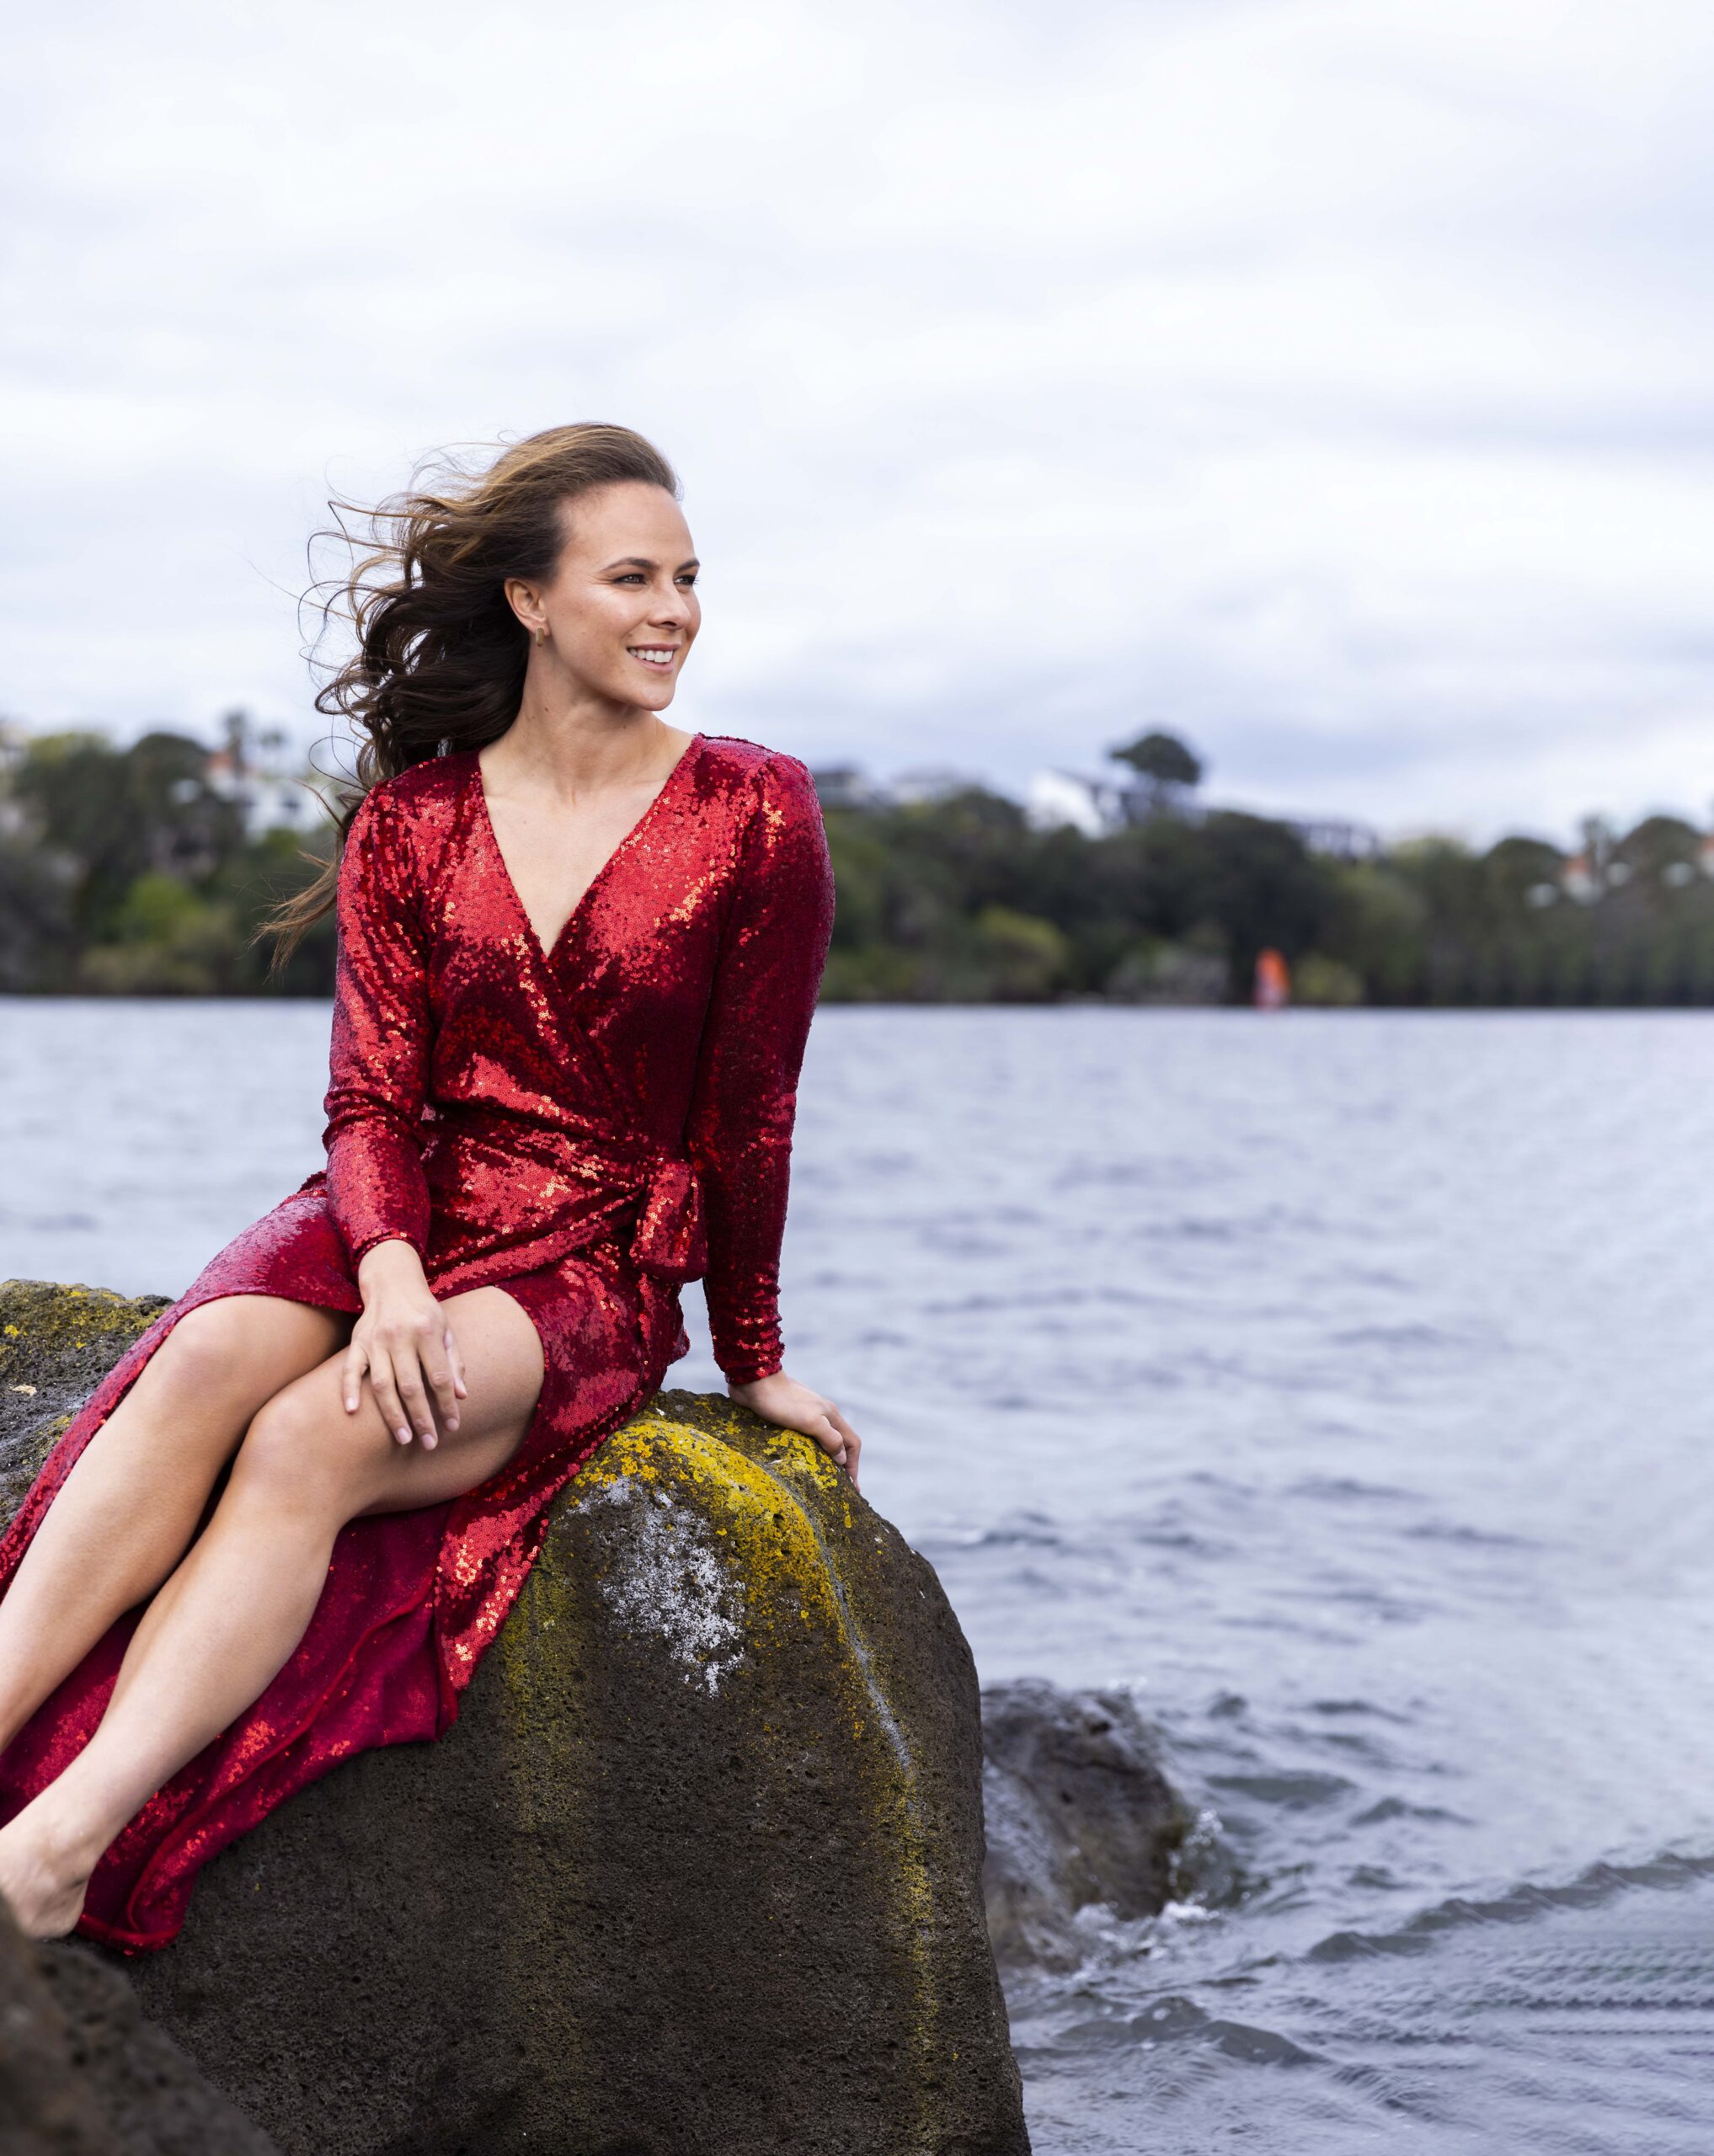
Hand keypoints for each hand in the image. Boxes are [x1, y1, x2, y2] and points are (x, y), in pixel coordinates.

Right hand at [345, 1239, 467, 1448]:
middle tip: (429, 1443)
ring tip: (404, 1438)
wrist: (392, 1282)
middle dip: (422, 1417)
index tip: (452, 1427)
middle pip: (411, 1385)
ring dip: (393, 1414)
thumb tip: (460, 1396)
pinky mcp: (356, 1342)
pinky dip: (349, 1390)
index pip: (439, 1377)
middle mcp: (401, 1336)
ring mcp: (376, 1340)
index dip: (446, 1404)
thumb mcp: (446, 1330)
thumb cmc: (424, 1311)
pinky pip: (350, 1369)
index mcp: (427, 1331)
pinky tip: (352, 1412)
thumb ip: (454, 1361)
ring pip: (383, 1384)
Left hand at [728, 1369, 861, 1490]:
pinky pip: (803, 1439)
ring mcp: (804, 1416)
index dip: (854, 1465)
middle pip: (839, 1442)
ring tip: (820, 1479)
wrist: (755, 1381)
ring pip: (821, 1441)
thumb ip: (829, 1438)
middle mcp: (821, 1415)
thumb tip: (842, 1458)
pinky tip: (797, 1462)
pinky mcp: (787, 1418)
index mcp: (831, 1415)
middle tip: (838, 1487)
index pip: (852, 1443)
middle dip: (842, 1464)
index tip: (852, 1488)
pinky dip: (807, 1453)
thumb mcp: (811, 1421)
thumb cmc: (782, 1402)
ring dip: (824, 1459)